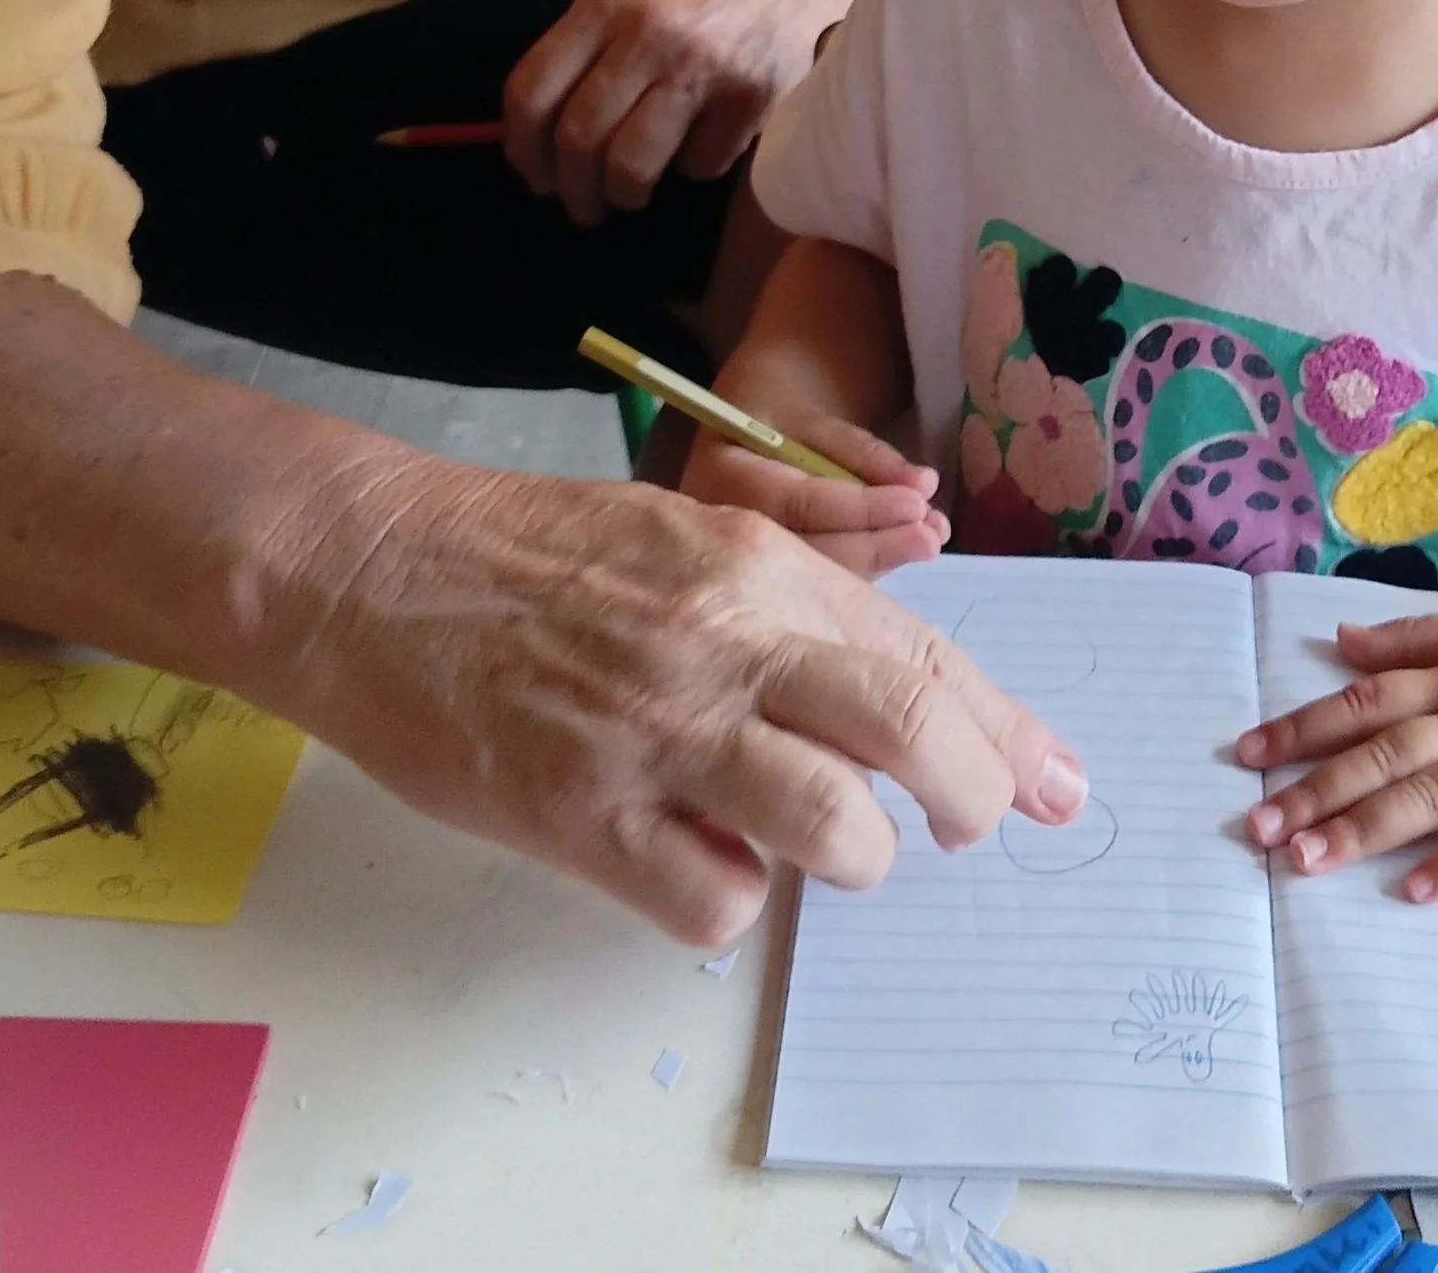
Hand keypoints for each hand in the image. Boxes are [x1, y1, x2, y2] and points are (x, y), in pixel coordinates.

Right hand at [285, 460, 1084, 944]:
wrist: (376, 572)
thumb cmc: (533, 553)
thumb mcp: (686, 536)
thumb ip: (791, 600)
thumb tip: (898, 691)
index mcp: (756, 565)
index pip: (922, 654)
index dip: (1008, 730)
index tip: (1061, 781)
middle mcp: (724, 641)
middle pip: (909, 730)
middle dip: (970, 793)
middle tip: (960, 827)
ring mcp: (654, 733)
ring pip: (830, 829)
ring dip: (846, 855)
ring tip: (815, 841)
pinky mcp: (582, 816)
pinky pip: (714, 900)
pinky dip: (726, 898)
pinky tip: (696, 859)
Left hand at [504, 0, 885, 223]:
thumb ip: (598, 32)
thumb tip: (548, 115)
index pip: (532, 90)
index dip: (522, 150)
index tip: (535, 175)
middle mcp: (647, 32)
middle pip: (577, 138)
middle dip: (572, 189)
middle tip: (582, 205)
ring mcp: (701, 66)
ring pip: (630, 164)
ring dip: (622, 194)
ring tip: (629, 196)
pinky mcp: (751, 98)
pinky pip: (699, 164)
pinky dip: (694, 168)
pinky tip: (702, 147)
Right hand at [682, 409, 949, 578]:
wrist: (744, 430)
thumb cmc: (776, 415)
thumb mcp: (814, 418)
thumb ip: (861, 452)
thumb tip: (920, 486)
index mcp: (723, 476)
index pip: (797, 503)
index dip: (860, 508)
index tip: (916, 504)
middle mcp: (724, 530)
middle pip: (807, 550)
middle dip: (876, 545)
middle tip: (931, 537)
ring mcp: (742, 562)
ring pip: (816, 575)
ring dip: (881, 559)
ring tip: (931, 539)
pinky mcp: (766, 580)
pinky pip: (817, 584)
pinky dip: (869, 566)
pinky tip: (908, 549)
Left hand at [1237, 584, 1437, 903]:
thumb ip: (1414, 640)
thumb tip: (1341, 643)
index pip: (1361, 701)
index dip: (1302, 727)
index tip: (1246, 754)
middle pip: (1381, 754)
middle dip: (1314, 790)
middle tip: (1257, 827)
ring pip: (1428, 794)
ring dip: (1365, 828)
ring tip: (1307, 861)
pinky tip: (1418, 891)